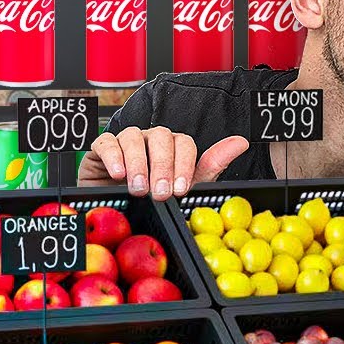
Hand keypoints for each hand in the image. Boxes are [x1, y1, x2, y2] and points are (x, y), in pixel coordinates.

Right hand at [78, 128, 248, 199]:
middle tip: (160, 192)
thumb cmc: (153, 197)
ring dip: (138, 163)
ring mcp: (127, 140)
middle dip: (163, 166)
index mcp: (175, 146)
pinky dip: (113, 156)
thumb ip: (212, 164)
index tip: (180, 189)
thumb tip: (241, 142)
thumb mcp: (186, 186)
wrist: (116, 206)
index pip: (185, 144)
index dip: (184, 165)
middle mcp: (152, 139)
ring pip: (134, 137)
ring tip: (139, 188)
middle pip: (161, 137)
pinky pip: (107, 142)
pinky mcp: (102, 147)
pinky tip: (118, 174)